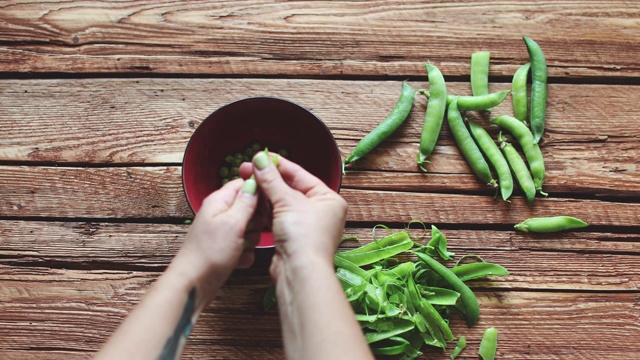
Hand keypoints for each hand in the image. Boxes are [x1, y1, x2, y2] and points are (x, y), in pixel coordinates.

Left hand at [171, 177, 262, 302]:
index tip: (267, 205)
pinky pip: (245, 247)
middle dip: (256, 221)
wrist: (194, 284)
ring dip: (251, 240)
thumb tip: (255, 181)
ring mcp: (223, 232)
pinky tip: (237, 260)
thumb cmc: (210, 252)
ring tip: (240, 248)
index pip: (244, 184)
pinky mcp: (226, 249)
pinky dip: (245, 254)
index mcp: (219, 201)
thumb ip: (246, 202)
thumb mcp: (233, 223)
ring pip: (250, 229)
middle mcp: (221, 214)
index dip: (259, 192)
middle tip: (249, 230)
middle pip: (251, 208)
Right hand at [240, 152, 347, 279]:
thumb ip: (271, 179)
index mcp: (328, 198)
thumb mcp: (286, 202)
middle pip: (291, 188)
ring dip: (266, 194)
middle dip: (269, 179)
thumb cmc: (303, 236)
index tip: (260, 156)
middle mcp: (321, 211)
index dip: (278, 164)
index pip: (300, 174)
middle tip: (247, 169)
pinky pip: (279, 217)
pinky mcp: (294, 237)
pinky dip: (267, 210)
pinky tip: (253, 201)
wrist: (300, 273)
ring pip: (283, 203)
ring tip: (247, 182)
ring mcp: (307, 225)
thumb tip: (260, 159)